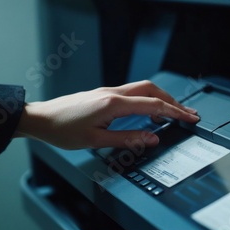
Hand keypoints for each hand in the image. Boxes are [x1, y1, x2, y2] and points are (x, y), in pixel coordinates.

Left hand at [15, 80, 198, 148]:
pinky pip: (132, 93)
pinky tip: (147, 112)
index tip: (189, 118)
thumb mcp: (96, 141)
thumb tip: (152, 139)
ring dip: (160, 99)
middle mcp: (112, 93)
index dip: (174, 112)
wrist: (40, 119)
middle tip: (187, 114)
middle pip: (151, 90)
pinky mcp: (103, 94)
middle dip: (172, 101)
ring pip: (142, 89)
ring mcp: (108, 92)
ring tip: (172, 113)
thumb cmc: (63, 131)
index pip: (153, 106)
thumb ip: (127, 139)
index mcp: (113, 104)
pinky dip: (146, 100)